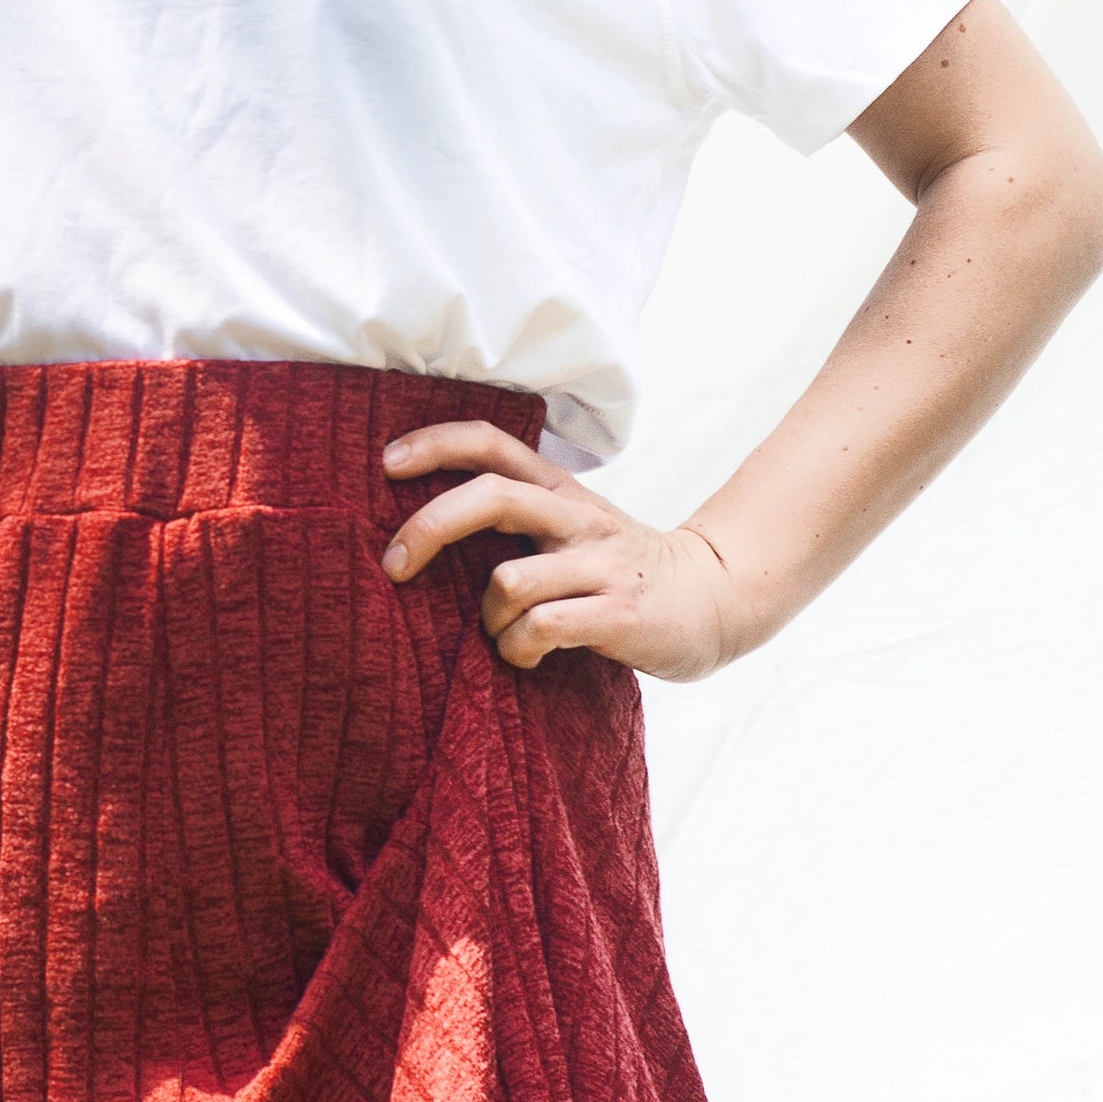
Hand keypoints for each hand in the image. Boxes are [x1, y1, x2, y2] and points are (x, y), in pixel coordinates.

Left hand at [378, 418, 748, 680]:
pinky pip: (541, 628)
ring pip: (508, 580)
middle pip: (492, 496)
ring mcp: (599, 565)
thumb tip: (426, 530)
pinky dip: (518, 649)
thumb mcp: (572, 529)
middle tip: (393, 566)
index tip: (386, 462)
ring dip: (487, 619)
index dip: (436, 444)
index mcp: (560, 491)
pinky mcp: (618, 612)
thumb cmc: (621, 572)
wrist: (716, 599)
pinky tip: (527, 657)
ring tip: (503, 637)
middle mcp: (576, 518)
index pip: (493, 443)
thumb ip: (517, 522)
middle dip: (428, 527)